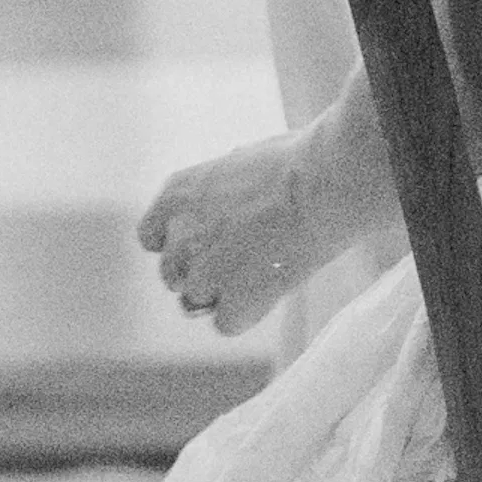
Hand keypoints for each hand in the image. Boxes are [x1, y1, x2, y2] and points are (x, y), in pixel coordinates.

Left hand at [139, 133, 326, 337]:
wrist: (329, 178)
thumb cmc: (303, 159)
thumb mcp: (246, 160)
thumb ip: (220, 191)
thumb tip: (229, 203)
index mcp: (179, 193)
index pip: (152, 235)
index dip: (179, 242)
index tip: (207, 241)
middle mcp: (180, 234)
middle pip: (174, 272)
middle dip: (203, 268)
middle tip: (248, 253)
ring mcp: (201, 271)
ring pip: (196, 299)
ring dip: (225, 289)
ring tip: (268, 263)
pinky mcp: (229, 302)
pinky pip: (227, 322)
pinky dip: (250, 310)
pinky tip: (276, 283)